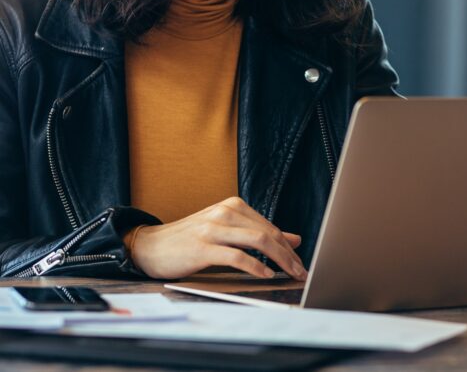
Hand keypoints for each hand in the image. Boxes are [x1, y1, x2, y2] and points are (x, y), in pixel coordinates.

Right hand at [125, 197, 306, 280]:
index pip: (270, 226)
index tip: (300, 262)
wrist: (150, 245)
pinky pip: (236, 256)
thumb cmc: (190, 240)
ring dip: (279, 260)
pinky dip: (255, 266)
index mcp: (233, 206)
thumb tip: (293, 239)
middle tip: (301, 272)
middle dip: (289, 255)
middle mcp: (225, 212)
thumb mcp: (226, 231)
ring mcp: (214, 228)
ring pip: (257, 241)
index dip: (288, 246)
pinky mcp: (203, 247)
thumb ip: (257, 233)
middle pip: (268, 233)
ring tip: (290, 274)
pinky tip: (265, 275)